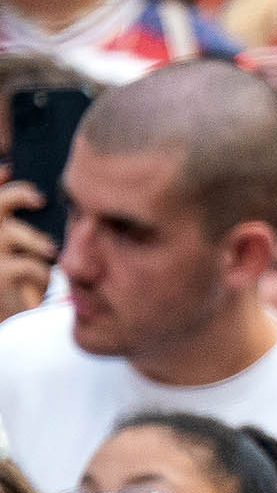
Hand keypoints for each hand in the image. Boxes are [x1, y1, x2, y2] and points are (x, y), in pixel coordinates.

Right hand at [0, 173, 55, 322]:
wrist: (3, 317)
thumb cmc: (13, 281)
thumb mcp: (18, 254)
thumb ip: (25, 230)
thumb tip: (43, 203)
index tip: (9, 168)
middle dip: (19, 194)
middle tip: (39, 198)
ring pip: (16, 234)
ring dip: (38, 241)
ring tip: (49, 250)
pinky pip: (30, 265)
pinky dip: (41, 273)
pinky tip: (41, 283)